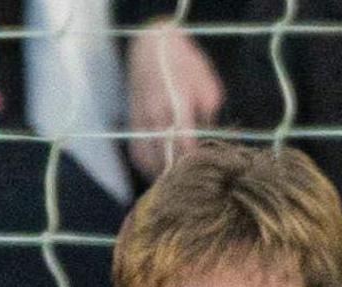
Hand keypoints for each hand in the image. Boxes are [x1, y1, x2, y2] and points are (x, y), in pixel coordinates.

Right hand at [123, 23, 221, 180]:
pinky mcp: (131, 123)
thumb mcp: (208, 85)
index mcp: (178, 106)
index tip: (207, 173)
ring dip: (161, 173)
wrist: (152, 46)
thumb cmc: (185, 64)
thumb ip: (210, 116)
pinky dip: (147, 165)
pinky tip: (159, 170)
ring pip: (148, 160)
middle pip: (166, 159)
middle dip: (180, 174)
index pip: (186, 148)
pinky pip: (137, 153)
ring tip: (176, 182)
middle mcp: (156, 116)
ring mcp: (141, 121)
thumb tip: (210, 140)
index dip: (196, 165)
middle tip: (194, 184)